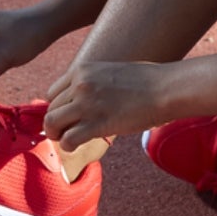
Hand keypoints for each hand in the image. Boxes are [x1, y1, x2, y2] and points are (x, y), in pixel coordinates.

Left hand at [44, 60, 166, 149]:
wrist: (165, 89)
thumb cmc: (145, 81)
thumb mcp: (111, 71)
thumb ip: (93, 82)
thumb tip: (82, 99)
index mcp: (83, 70)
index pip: (53, 93)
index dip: (59, 108)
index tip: (68, 116)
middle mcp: (80, 85)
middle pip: (51, 110)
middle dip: (58, 123)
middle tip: (69, 131)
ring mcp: (87, 104)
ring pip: (52, 124)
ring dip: (58, 135)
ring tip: (70, 139)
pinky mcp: (97, 123)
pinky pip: (68, 139)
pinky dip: (68, 145)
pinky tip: (78, 145)